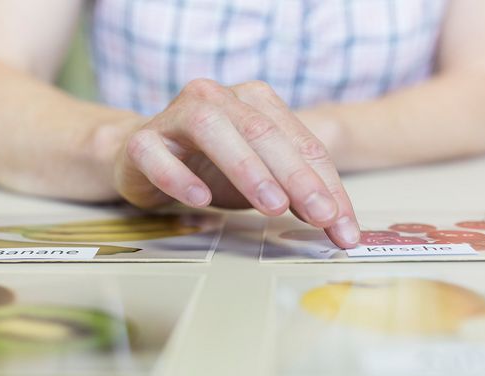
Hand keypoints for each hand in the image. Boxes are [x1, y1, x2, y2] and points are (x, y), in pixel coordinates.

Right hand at [113, 79, 359, 247]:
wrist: (142, 156)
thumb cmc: (208, 164)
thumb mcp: (262, 177)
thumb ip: (298, 193)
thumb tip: (338, 224)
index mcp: (256, 101)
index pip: (300, 142)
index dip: (327, 184)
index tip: (342, 225)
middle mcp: (218, 98)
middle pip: (263, 132)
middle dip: (297, 177)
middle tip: (320, 214)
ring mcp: (177, 115)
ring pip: (213, 130)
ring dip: (247, 169)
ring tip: (273, 205)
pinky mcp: (143, 140)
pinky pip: (158, 155)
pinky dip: (180, 177)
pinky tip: (200, 199)